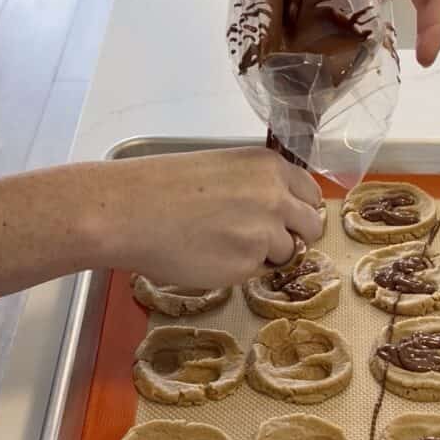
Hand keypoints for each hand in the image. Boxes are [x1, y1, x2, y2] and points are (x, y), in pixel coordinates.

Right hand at [105, 147, 323, 287]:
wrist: (127, 211)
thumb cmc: (162, 187)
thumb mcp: (223, 168)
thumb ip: (258, 187)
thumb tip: (279, 213)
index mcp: (269, 167)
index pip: (310, 195)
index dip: (297, 210)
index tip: (285, 219)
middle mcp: (275, 198)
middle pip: (311, 228)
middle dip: (292, 236)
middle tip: (260, 239)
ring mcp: (264, 235)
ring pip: (286, 254)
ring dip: (264, 255)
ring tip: (222, 244)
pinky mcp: (246, 266)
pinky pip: (257, 273)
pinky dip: (239, 270)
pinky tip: (209, 255)